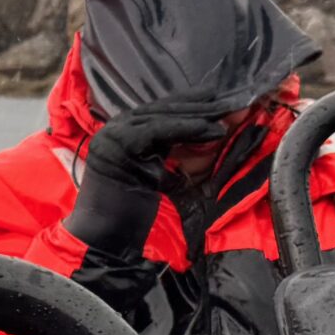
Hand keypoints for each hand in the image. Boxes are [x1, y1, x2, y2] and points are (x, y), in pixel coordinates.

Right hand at [66, 107, 225, 256]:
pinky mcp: (120, 143)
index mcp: (122, 132)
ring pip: (162, 117)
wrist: (106, 235)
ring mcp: (115, 134)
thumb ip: (174, 154)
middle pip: (162, 110)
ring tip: (225, 114)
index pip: (160, 112)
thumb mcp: (159, 174)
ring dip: (197, 115)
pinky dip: (185, 127)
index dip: (189, 103)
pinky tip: (208, 129)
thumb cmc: (132, 212)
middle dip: (197, 105)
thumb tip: (208, 137)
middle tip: (228, 100)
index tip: (216, 99)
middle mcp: (116, 128)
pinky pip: (159, 129)